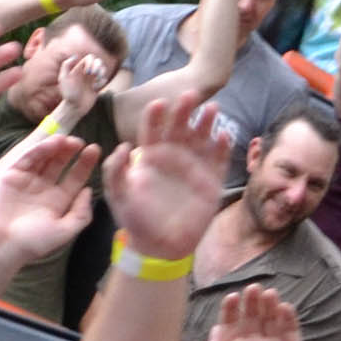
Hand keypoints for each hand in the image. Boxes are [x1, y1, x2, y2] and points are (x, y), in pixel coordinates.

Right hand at [0, 134, 99, 267]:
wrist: (1, 245)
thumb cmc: (32, 243)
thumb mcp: (64, 231)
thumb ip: (81, 213)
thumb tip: (89, 191)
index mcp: (57, 201)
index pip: (74, 178)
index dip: (85, 164)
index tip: (95, 150)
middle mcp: (43, 189)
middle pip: (60, 164)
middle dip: (70, 152)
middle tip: (80, 142)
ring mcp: (27, 181)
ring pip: (44, 158)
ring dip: (56, 147)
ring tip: (68, 140)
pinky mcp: (11, 175)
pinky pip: (27, 158)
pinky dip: (39, 149)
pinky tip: (52, 143)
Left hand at [50, 50, 109, 125]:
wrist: (74, 107)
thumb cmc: (68, 94)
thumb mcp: (63, 79)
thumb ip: (66, 65)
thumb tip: (75, 56)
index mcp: (79, 68)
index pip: (90, 58)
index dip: (91, 62)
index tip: (87, 72)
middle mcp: (86, 72)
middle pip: (98, 61)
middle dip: (98, 66)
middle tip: (94, 74)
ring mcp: (92, 79)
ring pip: (103, 69)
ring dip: (102, 73)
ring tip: (95, 81)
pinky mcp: (97, 87)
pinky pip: (104, 80)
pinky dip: (101, 82)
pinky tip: (95, 89)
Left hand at [103, 92, 227, 260]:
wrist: (160, 246)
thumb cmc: (136, 219)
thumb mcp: (119, 195)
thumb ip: (115, 171)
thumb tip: (123, 148)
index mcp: (150, 155)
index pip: (152, 129)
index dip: (155, 116)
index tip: (157, 104)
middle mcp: (173, 155)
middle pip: (180, 126)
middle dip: (184, 110)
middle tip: (190, 95)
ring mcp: (194, 166)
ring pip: (202, 137)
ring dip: (207, 122)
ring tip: (212, 109)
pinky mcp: (211, 180)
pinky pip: (219, 159)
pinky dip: (223, 146)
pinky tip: (225, 135)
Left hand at [201, 285, 310, 340]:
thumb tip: (216, 328)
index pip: (232, 320)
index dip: (232, 308)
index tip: (233, 298)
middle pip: (253, 314)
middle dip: (253, 301)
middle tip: (254, 289)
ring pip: (272, 317)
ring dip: (270, 304)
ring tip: (269, 295)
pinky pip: (291, 329)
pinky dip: (289, 317)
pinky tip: (284, 308)